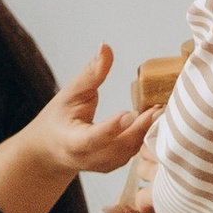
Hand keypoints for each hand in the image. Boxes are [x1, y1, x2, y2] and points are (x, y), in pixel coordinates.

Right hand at [0, 46, 151, 212]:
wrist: (50, 152)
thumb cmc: (59, 118)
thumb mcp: (70, 93)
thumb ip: (91, 73)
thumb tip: (105, 46)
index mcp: (72, 141)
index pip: (93, 137)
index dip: (111, 127)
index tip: (129, 113)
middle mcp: (88, 158)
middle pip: (117, 146)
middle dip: (139, 128)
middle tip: (159, 107)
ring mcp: (102, 166)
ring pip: (128, 152)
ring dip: (146, 133)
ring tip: (162, 111)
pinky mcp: (113, 166)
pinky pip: (132, 153)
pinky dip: (144, 138)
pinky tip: (157, 121)